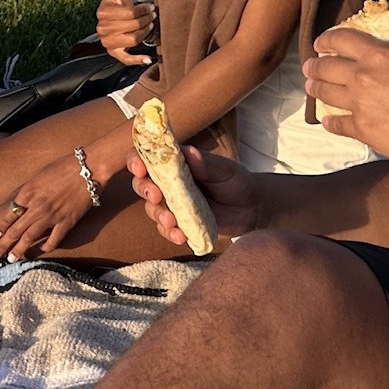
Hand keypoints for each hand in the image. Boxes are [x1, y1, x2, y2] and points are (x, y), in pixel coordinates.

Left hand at [0, 154, 96, 262]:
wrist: (89, 168)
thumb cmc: (65, 166)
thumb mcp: (40, 175)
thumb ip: (30, 191)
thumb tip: (22, 203)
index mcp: (28, 192)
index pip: (10, 214)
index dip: (2, 227)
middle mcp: (36, 206)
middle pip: (15, 230)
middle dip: (2, 245)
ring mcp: (51, 216)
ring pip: (30, 238)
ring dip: (19, 250)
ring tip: (11, 260)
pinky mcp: (67, 222)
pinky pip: (54, 240)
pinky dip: (46, 247)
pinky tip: (42, 251)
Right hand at [92, 0, 153, 64]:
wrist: (116, 19)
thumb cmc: (119, 5)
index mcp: (102, 13)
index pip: (130, 13)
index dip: (143, 10)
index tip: (150, 7)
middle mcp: (102, 29)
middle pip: (133, 26)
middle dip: (146, 20)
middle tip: (153, 15)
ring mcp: (107, 42)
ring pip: (133, 40)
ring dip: (145, 32)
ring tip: (150, 25)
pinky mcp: (114, 53)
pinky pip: (125, 59)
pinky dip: (137, 59)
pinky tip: (147, 58)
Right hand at [128, 147, 259, 245]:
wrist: (252, 208)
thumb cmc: (235, 181)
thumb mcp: (224, 170)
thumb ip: (206, 163)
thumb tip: (190, 152)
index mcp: (175, 164)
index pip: (146, 157)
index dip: (136, 160)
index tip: (140, 168)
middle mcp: (168, 183)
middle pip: (142, 184)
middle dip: (144, 190)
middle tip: (157, 196)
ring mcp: (172, 205)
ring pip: (152, 209)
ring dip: (158, 215)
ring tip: (171, 221)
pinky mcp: (180, 224)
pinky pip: (166, 230)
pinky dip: (170, 233)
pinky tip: (180, 236)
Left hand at [302, 30, 388, 165]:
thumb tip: (377, 64)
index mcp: (380, 55)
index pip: (342, 39)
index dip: (327, 39)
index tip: (321, 43)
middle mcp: (364, 76)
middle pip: (326, 66)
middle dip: (315, 66)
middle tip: (310, 67)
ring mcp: (360, 105)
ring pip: (325, 93)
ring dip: (316, 89)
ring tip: (311, 87)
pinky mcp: (362, 130)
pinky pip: (336, 123)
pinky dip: (330, 120)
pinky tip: (328, 120)